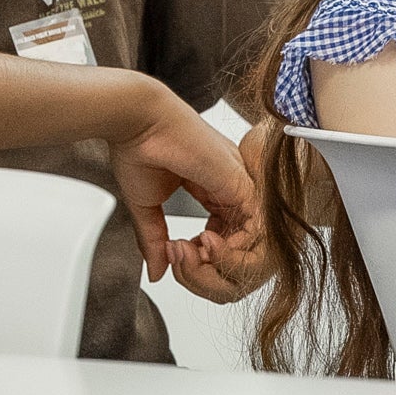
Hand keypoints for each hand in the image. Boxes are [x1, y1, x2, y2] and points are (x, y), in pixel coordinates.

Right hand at [103, 78, 259, 282]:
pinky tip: (205, 246)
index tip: (174, 255)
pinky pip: (258, 232)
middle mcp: (232, 190)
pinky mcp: (243, 185)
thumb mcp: (148, 209)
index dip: (200, 262)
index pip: (223, 242)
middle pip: (241, 251)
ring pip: (254, 248)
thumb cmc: (139, 148)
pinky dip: (233, 249)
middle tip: (180, 262)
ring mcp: (240, 188)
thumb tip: (157, 271)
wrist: (137, 122)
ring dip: (220, 265)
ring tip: (188, 256)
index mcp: (215, 191)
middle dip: (211, 273)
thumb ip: (156, 242)